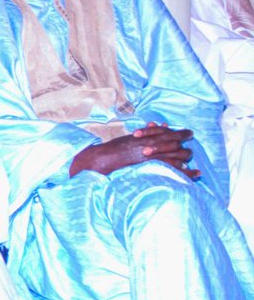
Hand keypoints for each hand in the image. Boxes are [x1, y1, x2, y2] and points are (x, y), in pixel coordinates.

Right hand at [70, 122, 197, 177]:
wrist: (104, 159)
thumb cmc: (115, 148)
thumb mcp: (132, 137)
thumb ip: (148, 133)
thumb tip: (160, 125)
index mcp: (149, 136)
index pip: (171, 132)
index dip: (182, 133)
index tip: (189, 134)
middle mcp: (155, 143)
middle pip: (178, 144)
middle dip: (185, 148)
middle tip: (189, 152)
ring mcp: (155, 155)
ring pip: (179, 155)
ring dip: (186, 159)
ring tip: (193, 166)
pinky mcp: (154, 166)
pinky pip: (175, 168)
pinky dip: (188, 171)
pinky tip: (196, 174)